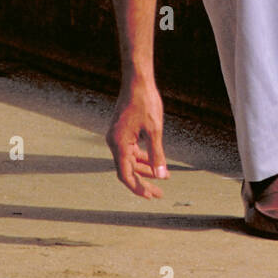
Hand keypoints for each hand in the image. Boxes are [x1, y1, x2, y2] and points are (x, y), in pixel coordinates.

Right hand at [106, 79, 168, 198]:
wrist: (137, 81)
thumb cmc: (146, 102)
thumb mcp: (155, 130)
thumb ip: (157, 154)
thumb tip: (161, 175)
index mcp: (119, 143)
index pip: (125, 174)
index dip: (137, 188)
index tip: (150, 196)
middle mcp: (114, 142)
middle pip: (127, 170)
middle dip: (144, 182)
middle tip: (159, 193)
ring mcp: (116, 136)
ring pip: (130, 160)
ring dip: (145, 169)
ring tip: (163, 177)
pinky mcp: (121, 131)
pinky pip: (130, 150)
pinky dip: (142, 157)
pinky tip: (155, 161)